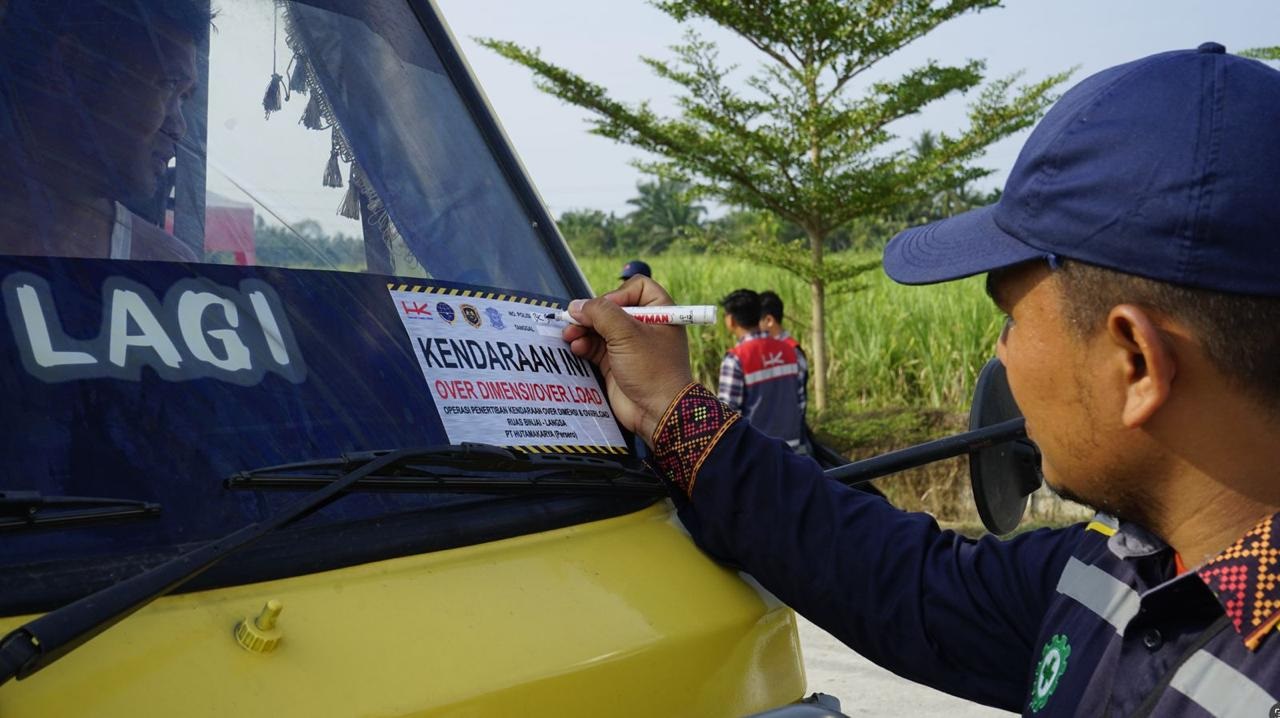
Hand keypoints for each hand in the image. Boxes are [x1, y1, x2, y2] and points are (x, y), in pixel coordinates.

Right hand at [563, 276, 694, 445]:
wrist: (658, 412)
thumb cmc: (653, 371)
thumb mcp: (627, 334)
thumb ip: (601, 314)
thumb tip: (577, 306)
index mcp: (659, 313)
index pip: (636, 288)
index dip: (618, 294)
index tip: (607, 308)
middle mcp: (644, 326)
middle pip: (611, 307)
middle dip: (591, 313)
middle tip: (575, 319)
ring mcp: (629, 345)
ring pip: (599, 327)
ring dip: (583, 328)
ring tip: (570, 334)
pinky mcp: (616, 363)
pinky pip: (594, 346)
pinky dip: (583, 344)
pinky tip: (576, 347)